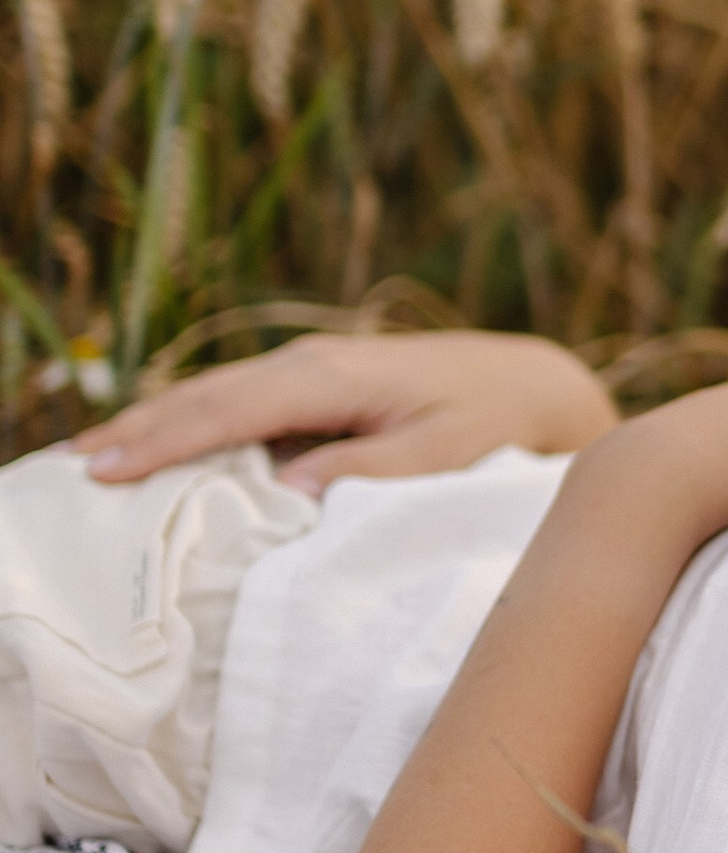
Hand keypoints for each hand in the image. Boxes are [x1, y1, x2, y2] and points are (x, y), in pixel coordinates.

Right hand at [79, 330, 618, 495]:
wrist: (535, 384)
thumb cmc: (498, 424)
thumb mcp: (448, 453)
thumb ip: (373, 469)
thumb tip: (291, 487)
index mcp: (333, 377)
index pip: (227, 411)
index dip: (161, 441)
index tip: (103, 472)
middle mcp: (311, 364)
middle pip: (204, 397)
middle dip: (135, 428)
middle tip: (66, 469)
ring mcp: (311, 372)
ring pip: (215, 397)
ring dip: (153, 424)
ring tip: (89, 459)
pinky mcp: (319, 388)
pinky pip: (240, 406)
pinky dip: (192, 423)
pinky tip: (159, 447)